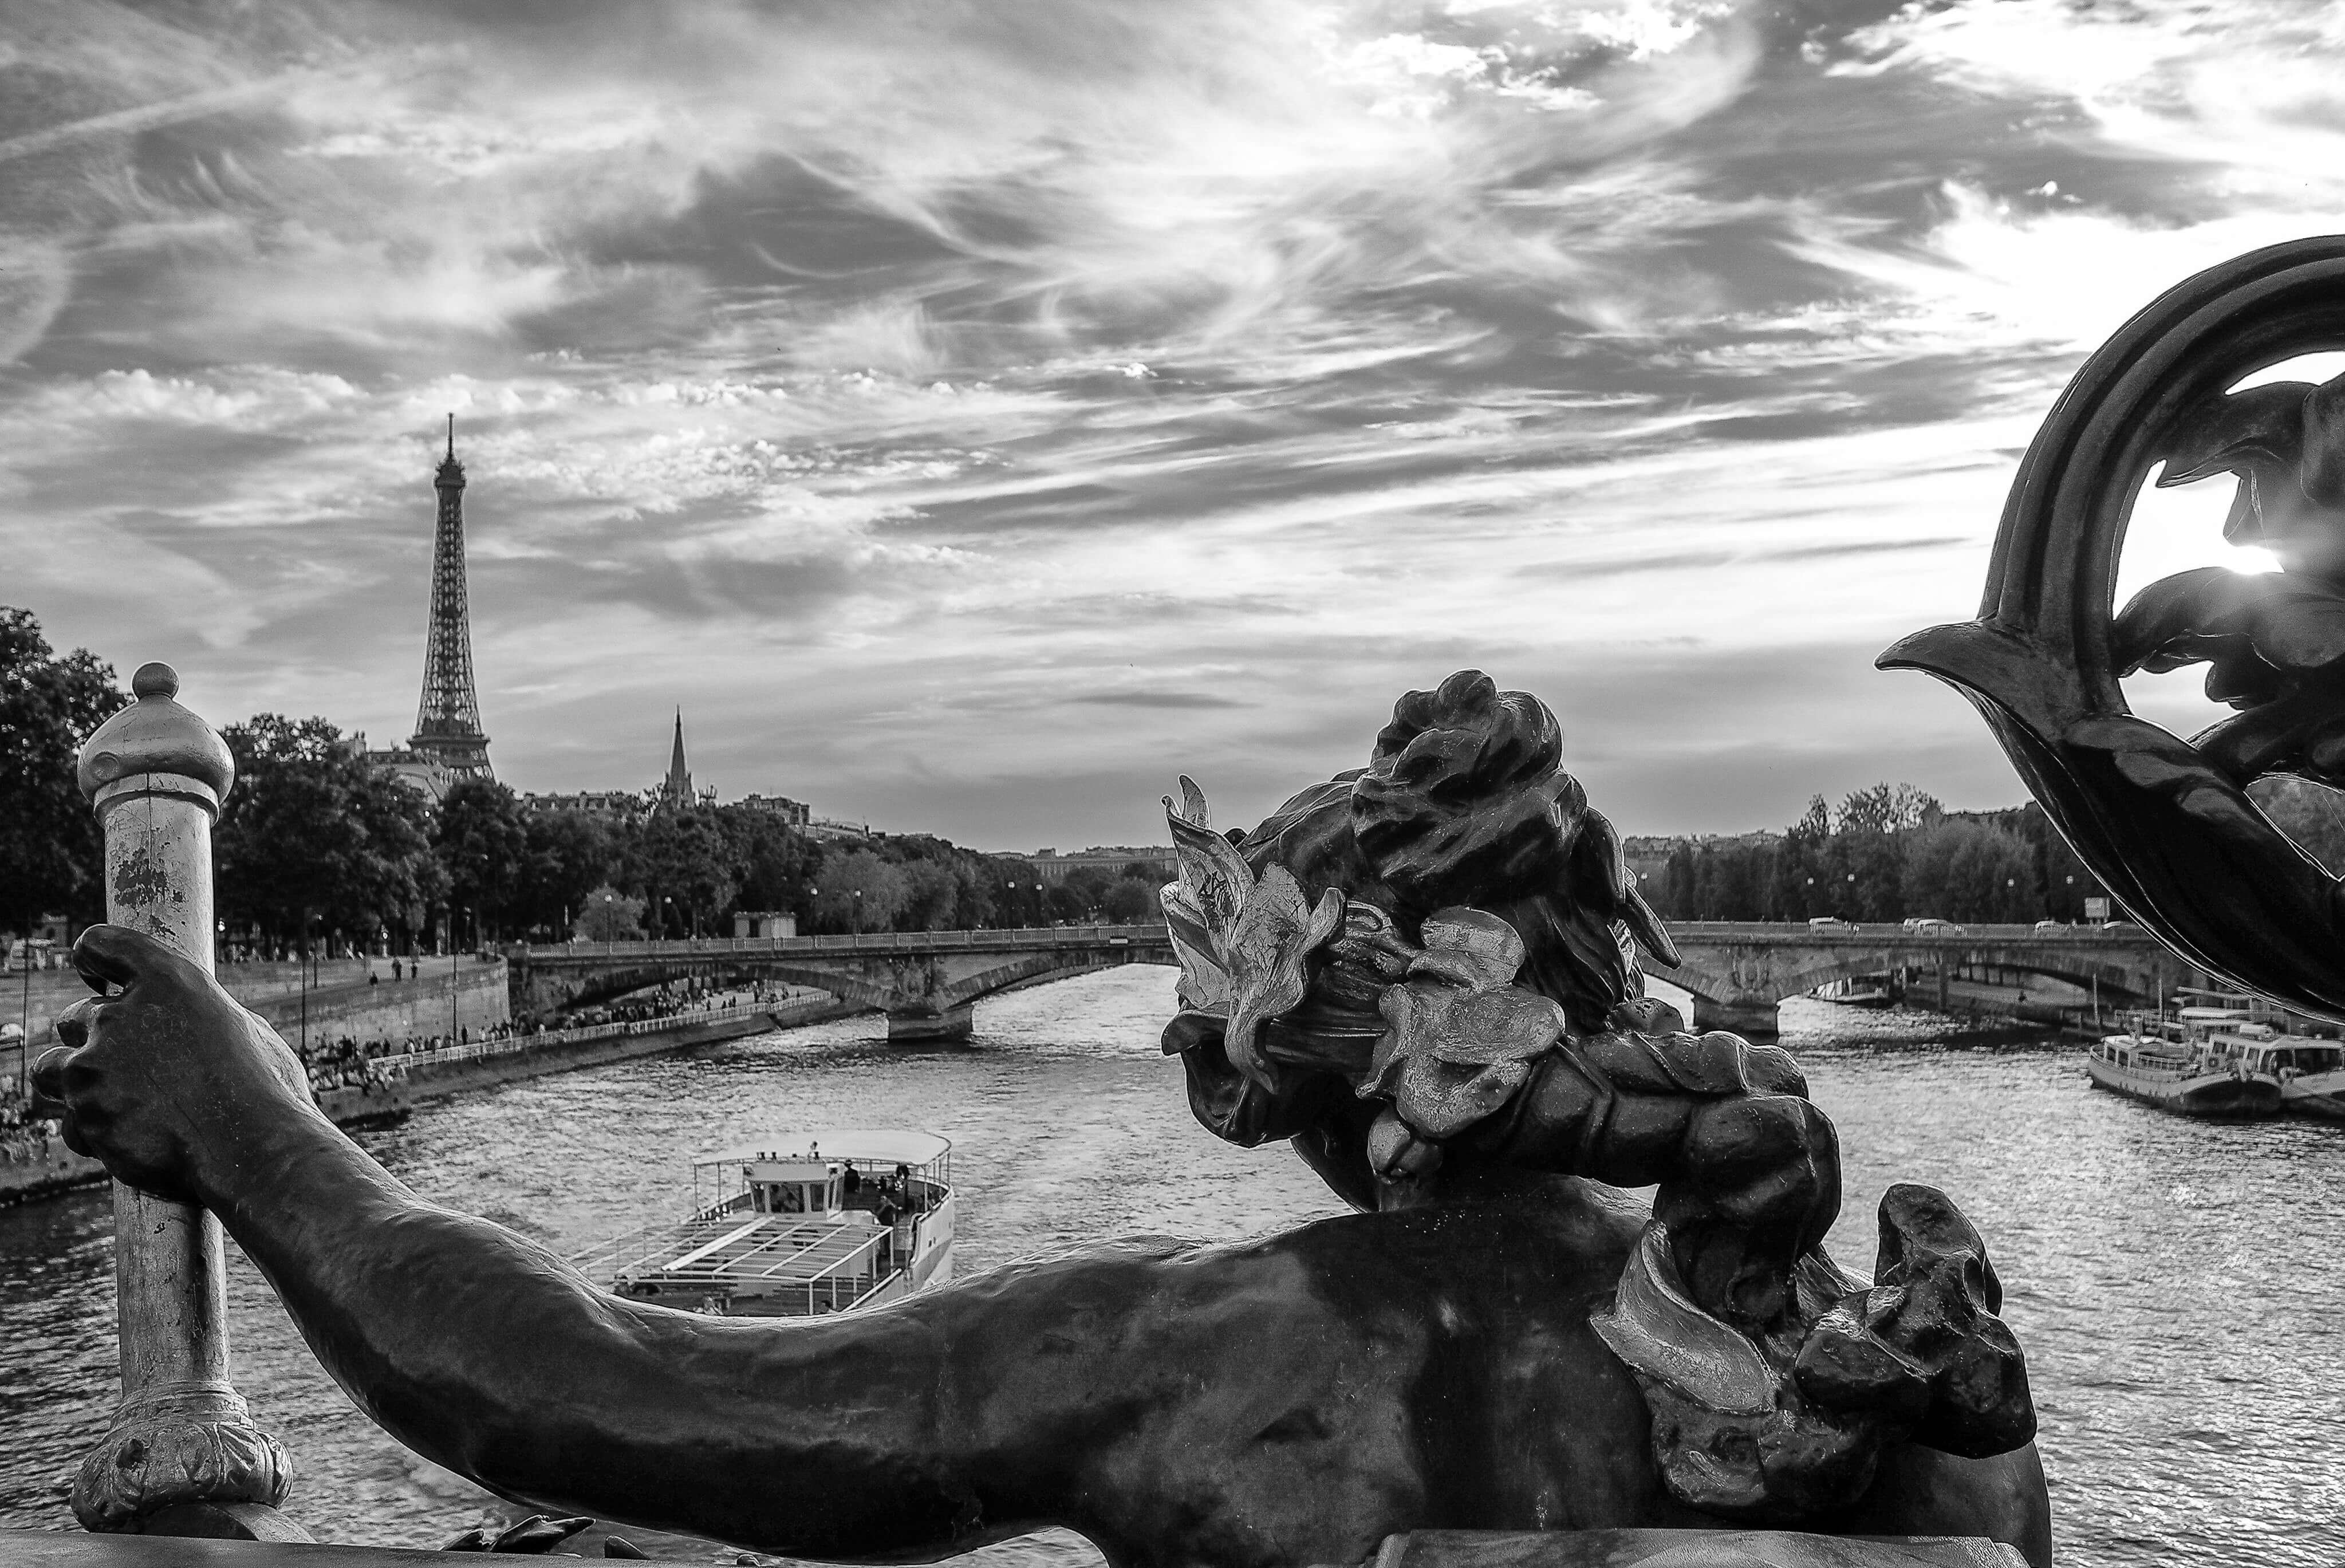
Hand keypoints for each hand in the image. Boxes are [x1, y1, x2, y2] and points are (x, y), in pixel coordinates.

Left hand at [31, 924, 312, 1204]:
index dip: (92, 956)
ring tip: (114, 1101)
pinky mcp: (83, 1118)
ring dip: (75, 1082)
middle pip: (75, 1016)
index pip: (102, 943)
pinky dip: (91, 1130)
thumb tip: (187, 1029)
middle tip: (127, 1063)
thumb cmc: (266, 1090)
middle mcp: (119, 1017)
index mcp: (167, 981)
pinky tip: (129, 1136)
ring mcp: (93, 1068)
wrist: (252, 1147)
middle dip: (93, 1038)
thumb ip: (198, 1020)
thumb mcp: (246, 1032)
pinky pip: (69, 1123)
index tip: (95, 974)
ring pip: (51, 1069)